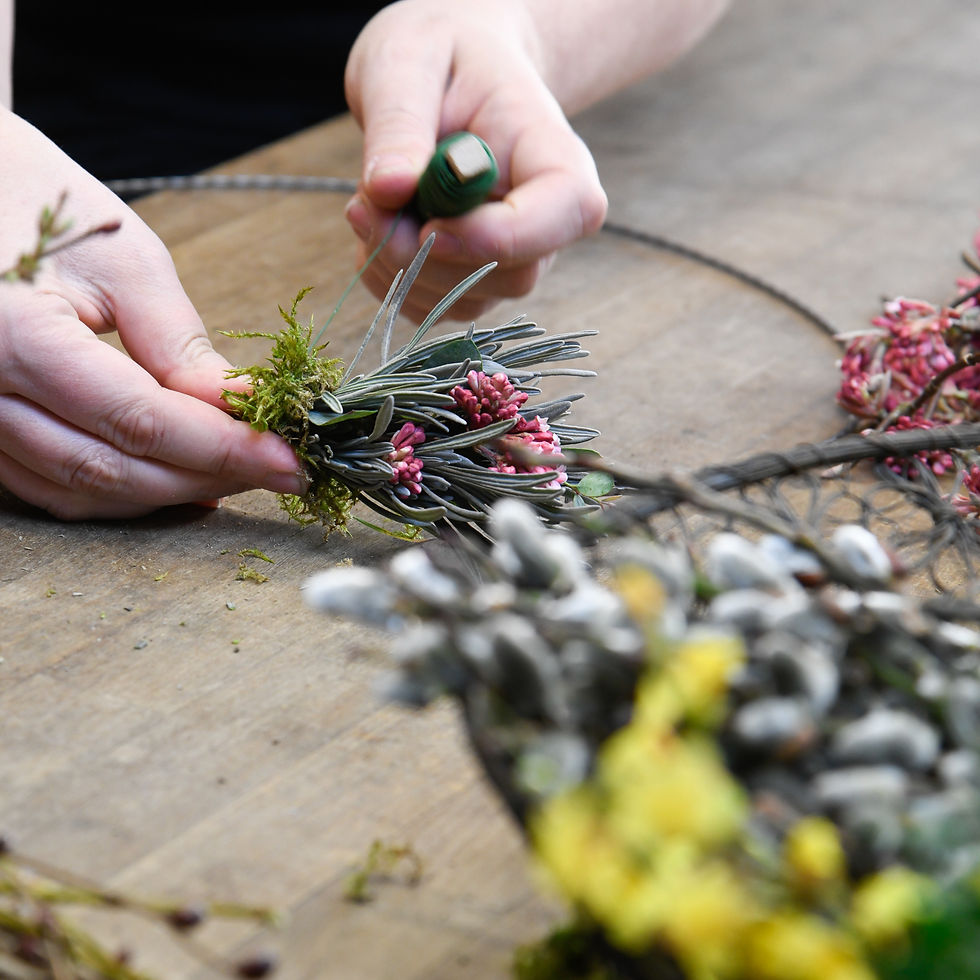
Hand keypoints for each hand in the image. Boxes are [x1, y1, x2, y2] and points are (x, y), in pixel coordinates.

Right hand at [0, 110, 306, 519]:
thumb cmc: (44, 205)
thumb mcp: (123, 260)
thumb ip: (178, 344)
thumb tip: (241, 408)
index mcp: (16, 336)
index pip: (140, 421)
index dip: (223, 450)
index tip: (289, 461)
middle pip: (111, 469)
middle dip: (206, 476)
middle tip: (277, 470)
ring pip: (80, 490)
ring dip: (166, 492)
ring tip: (238, 473)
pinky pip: (48, 484)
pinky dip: (119, 489)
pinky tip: (177, 477)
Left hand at [343, 0, 608, 323]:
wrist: (447, 73)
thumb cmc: (438, 55)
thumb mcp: (407, 63)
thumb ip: (400, 124)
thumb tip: (389, 188)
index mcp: (558, 157)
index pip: (566, 215)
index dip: (497, 237)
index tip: (427, 223)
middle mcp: (549, 222)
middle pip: (507, 273)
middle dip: (424, 254)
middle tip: (366, 203)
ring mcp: (515, 261)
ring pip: (464, 298)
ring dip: (397, 265)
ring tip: (371, 203)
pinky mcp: (476, 284)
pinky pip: (433, 307)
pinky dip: (389, 279)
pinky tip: (379, 229)